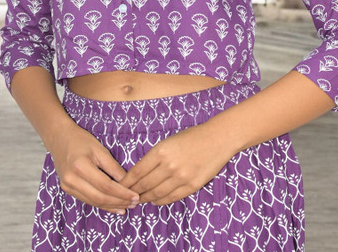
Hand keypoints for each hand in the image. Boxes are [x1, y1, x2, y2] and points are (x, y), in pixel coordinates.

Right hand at [48, 120, 138, 213]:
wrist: (60, 138)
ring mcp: (67, 186)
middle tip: (134, 203)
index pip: (105, 186)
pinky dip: (101, 205)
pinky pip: (87, 200)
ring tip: (127, 207)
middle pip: (99, 197)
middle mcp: (71, 180)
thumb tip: (127, 182)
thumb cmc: (81, 140)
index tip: (135, 195)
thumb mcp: (100, 149)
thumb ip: (113, 167)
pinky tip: (113, 206)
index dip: (122, 193)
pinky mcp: (67, 189)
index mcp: (80, 167)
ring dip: (111, 206)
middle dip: (119, 202)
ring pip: (93, 202)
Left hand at [119, 123, 233, 205]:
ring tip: (139, 200)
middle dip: (133, 192)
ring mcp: (181, 177)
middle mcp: (169, 166)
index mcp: (161, 151)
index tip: (120, 186)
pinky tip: (155, 200)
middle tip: (126, 197)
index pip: (137, 172)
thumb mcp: (169, 141)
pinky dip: (160, 201)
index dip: (127, 182)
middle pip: (144, 185)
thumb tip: (140, 172)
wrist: (218, 138)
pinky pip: (171, 198)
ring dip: (145, 198)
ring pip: (156, 194)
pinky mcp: (191, 186)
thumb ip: (156, 156)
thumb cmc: (192, 136)